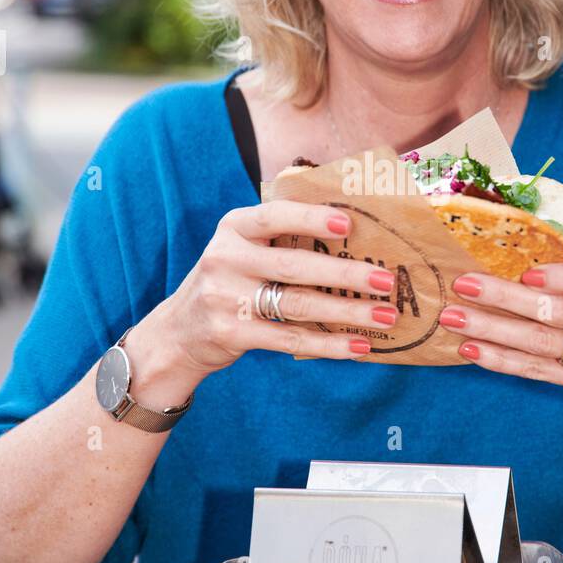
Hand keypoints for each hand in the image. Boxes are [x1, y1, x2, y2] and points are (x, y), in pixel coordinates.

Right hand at [147, 200, 395, 379]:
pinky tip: (358, 346)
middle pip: (295, 266)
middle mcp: (226, 258)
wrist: (176, 333)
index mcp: (234, 228)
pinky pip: (290, 339)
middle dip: (346, 274)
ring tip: (385, 316)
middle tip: (385, 280)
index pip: (274, 216)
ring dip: (347, 312)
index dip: (312, 218)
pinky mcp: (232, 334)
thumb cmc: (228, 282)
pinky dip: (328, 344)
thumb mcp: (240, 249)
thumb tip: (351, 234)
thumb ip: (279, 238)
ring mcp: (226, 298)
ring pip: (298, 305)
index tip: (349, 224)